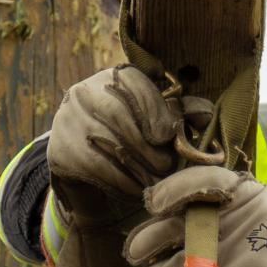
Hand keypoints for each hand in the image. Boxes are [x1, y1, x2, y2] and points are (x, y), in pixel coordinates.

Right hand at [48, 67, 181, 225]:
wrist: (83, 159)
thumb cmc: (130, 136)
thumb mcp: (152, 119)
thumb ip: (178, 114)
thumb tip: (205, 116)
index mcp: (113, 77)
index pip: (134, 83)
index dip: (155, 110)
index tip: (167, 136)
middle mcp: (85, 92)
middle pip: (118, 115)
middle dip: (147, 145)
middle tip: (165, 166)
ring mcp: (68, 120)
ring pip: (106, 142)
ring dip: (137, 167)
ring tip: (155, 181)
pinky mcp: (60, 150)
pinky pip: (95, 167)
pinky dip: (121, 181)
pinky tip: (134, 189)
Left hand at [127, 167, 266, 266]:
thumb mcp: (254, 211)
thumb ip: (218, 203)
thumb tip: (159, 202)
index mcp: (246, 194)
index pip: (201, 180)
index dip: (171, 190)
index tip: (152, 204)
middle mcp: (241, 218)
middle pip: (176, 226)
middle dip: (145, 242)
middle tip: (133, 255)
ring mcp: (235, 254)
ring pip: (174, 266)